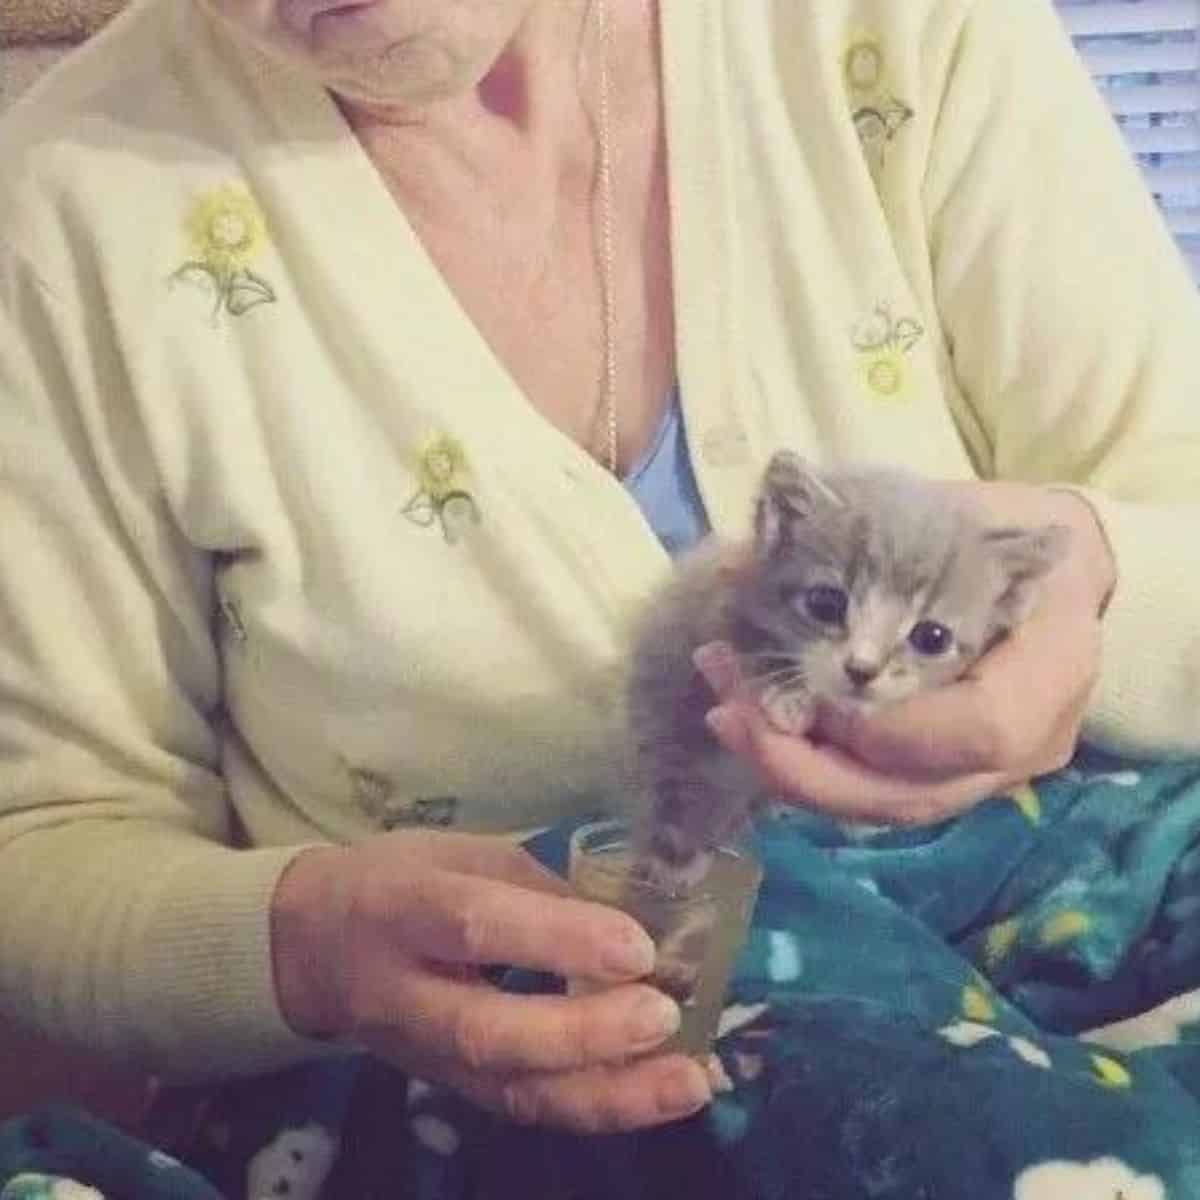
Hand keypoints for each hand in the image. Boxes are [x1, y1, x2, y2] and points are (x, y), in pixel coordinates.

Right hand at [271, 830, 710, 1132]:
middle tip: (664, 1015)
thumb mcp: (459, 855)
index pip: (478, 928)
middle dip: (584, 1032)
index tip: (637, 945)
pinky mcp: (450, 1089)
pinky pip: (524, 1109)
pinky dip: (596, 1108)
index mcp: (402, 908)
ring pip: (512, 1091)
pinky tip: (658, 1095)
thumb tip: (626, 922)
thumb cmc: (398, 881)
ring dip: (609, 1093)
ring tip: (690, 1080)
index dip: (556, 939)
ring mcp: (426, 1056)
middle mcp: (407, 994)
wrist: (311, 949)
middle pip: (490, 1031)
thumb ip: (535, 887)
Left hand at [700, 483, 1115, 824]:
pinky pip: (864, 791)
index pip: (979, 731)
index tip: (818, 685)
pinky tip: (747, 721)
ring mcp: (979, 775)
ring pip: (877, 804)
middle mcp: (1022, 745)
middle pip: (911, 793)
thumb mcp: (955, 506)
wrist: (1043, 573)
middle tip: (730, 707)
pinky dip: (800, 764)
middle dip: (807, 761)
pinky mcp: (934, 778)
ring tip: (723, 708)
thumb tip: (776, 484)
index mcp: (1052, 670)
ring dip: (787, 766)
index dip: (892, 724)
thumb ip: (878, 513)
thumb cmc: (997, 529)